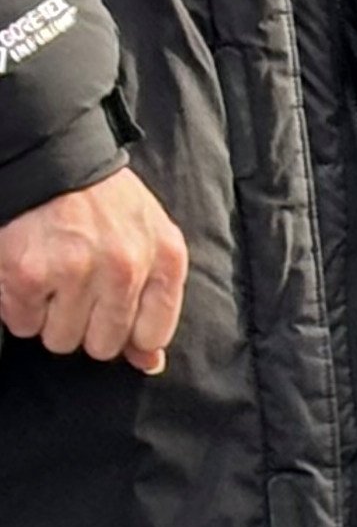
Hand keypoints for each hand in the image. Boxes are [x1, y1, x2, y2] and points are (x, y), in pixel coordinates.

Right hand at [0, 167, 187, 370]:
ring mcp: (75, 271)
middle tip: (77, 290)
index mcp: (165, 257)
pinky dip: (20, 307)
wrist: (54, 162)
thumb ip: (154, 301)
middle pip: (102, 345)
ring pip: (60, 340)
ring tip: (54, 277)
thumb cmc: (106, 206)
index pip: (153, 334)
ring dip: (51, 317)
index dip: (129, 333)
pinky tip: (31, 272)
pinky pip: (23, 325)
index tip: (113, 313)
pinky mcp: (28, 275)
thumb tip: (150, 364)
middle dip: (86, 326)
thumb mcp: (149, 239)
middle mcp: (125, 266)